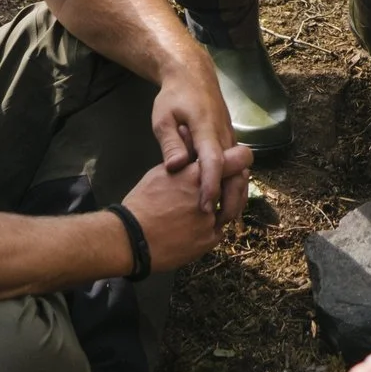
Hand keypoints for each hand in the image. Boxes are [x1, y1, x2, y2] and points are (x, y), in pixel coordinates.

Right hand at [118, 144, 251, 271]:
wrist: (130, 239)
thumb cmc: (142, 203)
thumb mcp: (160, 173)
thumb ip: (180, 153)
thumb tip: (187, 129)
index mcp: (198, 174)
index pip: (239, 159)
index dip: (240, 160)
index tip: (236, 163)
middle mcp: (211, 196)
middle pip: (238, 187)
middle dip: (232, 188)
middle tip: (218, 191)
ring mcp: (211, 220)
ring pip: (228, 210)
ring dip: (220, 209)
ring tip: (198, 211)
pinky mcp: (208, 241)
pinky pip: (218, 231)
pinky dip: (208, 229)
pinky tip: (191, 229)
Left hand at [152, 48, 244, 210]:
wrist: (193, 75)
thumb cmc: (174, 97)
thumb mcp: (163, 118)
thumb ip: (170, 143)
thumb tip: (175, 168)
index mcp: (206, 129)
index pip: (214, 162)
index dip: (211, 186)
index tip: (205, 208)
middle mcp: (224, 135)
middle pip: (238, 171)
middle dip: (232, 198)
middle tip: (217, 223)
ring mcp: (230, 138)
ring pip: (241, 171)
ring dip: (235, 194)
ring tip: (221, 219)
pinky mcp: (229, 141)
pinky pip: (237, 166)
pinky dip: (233, 184)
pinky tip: (221, 201)